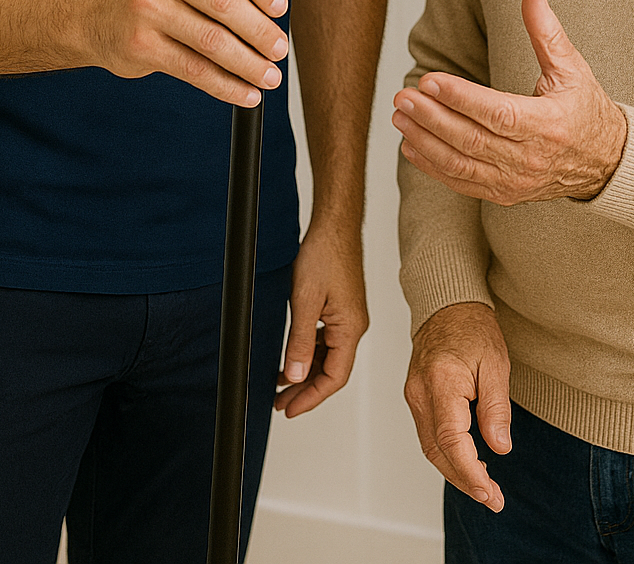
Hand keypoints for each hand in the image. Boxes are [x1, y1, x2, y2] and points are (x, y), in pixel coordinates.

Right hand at [90, 0, 288, 105]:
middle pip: (224, 2)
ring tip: (270, 76)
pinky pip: (194, 70)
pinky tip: (247, 93)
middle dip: (260, 31)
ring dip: (248, 64)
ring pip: (212, 41)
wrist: (100, 16)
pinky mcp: (140, 45)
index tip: (280, 8)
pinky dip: (226, 86)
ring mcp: (146, 7)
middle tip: (280, 50)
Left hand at [274, 220, 368, 416]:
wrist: (333, 225)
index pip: (335, 378)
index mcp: (351, 329)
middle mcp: (353, 326)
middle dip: (305, 389)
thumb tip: (294, 375)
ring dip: (305, 371)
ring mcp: (347, 317)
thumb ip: (300, 341)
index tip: (290, 409)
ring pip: (327, 356)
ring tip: (280, 384)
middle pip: (331, 370)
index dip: (311, 398)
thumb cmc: (325, 254)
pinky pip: (325, 340)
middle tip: (280, 402)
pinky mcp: (339, 307)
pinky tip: (291, 355)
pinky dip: (308, 352)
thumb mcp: (305, 301)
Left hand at [393, 0, 626, 202]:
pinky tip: (411, 145)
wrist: (606, 162)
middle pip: (471, 140)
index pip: (497, 113)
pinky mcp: (505, 194)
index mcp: (548, 124)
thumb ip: (546, 30)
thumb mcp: (572, 67)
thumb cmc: (586, 109)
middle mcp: (530, 158)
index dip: (460, 98)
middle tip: (403, 96)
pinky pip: (463, 183)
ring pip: (461, 164)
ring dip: (425, 142)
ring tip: (400, 118)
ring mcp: (516, 181)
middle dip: (432, 117)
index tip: (429, 80)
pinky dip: (433, 167)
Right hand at [405, 302, 510, 510]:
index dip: (471, 473)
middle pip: (438, 451)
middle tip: (494, 498)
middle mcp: (420, 392)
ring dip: (456, 471)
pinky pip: (429, 435)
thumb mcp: (496, 364)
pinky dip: (448, 454)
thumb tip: (500, 447)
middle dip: (465, 481)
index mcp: (441, 382)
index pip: (452, 441)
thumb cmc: (473, 329)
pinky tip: (468, 462)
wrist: (447, 305)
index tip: (491, 492)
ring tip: (485, 487)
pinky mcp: (416, 397)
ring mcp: (414, 396)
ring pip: (431, 447)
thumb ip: (496, 408)